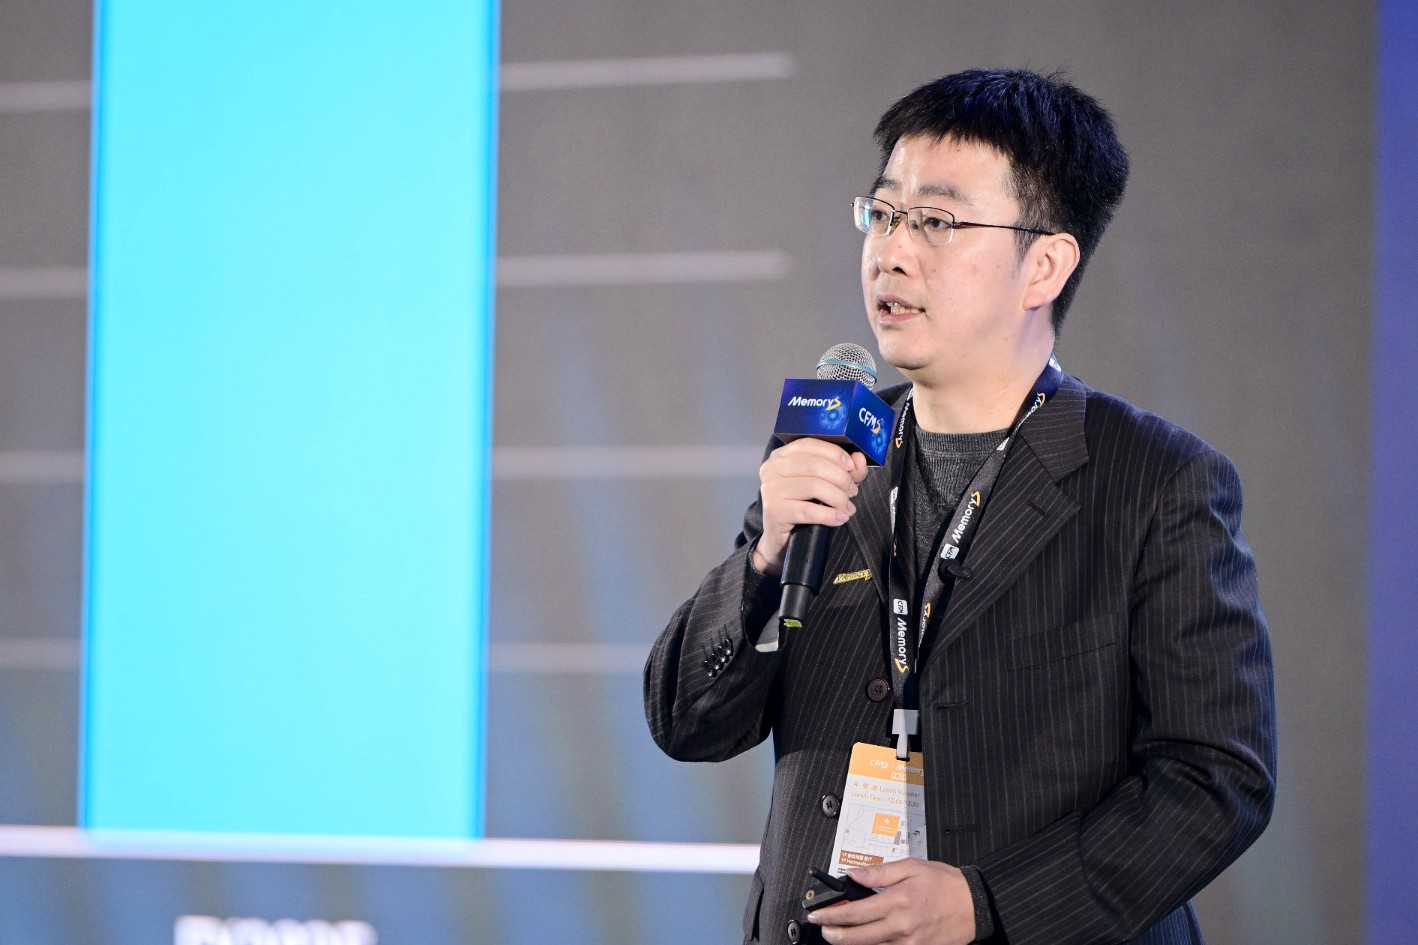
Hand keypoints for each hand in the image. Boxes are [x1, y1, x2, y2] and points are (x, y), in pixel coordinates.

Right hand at [752, 438, 868, 575]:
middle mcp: (772, 468)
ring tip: (848, 507)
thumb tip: (859, 458)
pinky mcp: (775, 511)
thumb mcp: (824, 483)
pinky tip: (840, 518)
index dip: (834, 453)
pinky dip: (830, 515)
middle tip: (852, 492)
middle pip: (814, 465)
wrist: (780, 539)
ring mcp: (771, 489)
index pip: (809, 444)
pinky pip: (809, 510)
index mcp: (781, 455)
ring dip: (838, 498)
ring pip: (814, 486)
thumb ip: (843, 469)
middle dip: (840, 478)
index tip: (851, 467)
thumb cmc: (801, 505)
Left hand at [807, 858, 975, 944]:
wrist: (974, 905)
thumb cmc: (945, 884)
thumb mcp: (911, 867)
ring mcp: (909, 944)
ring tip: (840, 935)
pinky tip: (866, 942)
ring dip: (850, 944)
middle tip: (823, 929)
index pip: (854, 912)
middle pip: (857, 937)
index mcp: (897, 901)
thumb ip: (879, 872)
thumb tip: (852, 874)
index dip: (831, 915)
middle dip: (834, 934)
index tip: (817, 915)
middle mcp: (901, 926)